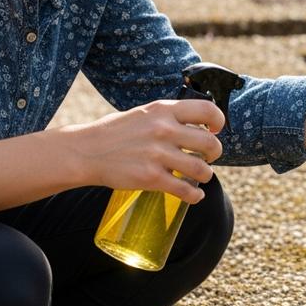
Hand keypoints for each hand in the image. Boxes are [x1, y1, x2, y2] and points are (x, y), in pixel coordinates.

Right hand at [67, 98, 225, 203]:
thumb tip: (198, 125)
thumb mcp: (145, 113)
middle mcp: (164, 130)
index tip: (216, 129)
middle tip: (209, 157)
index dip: (219, 121)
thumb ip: (170, 117)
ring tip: (201, 176)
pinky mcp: (151, 178)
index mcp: (164, 110)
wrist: (86, 151)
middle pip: (210, 143)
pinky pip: (185, 190)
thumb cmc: (117, 131)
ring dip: (206, 175)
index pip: (208, 110)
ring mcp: (158, 155)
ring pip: (202, 169)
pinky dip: (195, 195)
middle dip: (215, 153)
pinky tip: (194, 195)